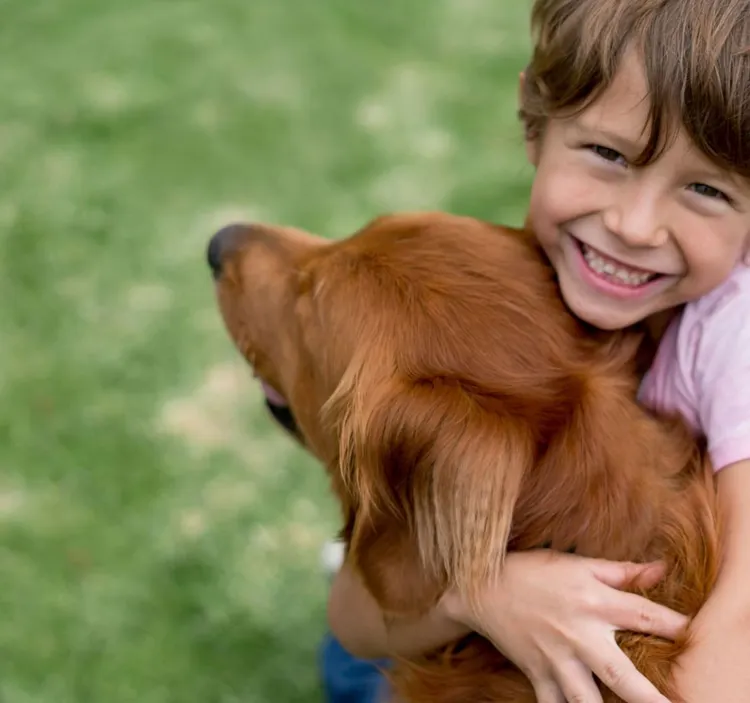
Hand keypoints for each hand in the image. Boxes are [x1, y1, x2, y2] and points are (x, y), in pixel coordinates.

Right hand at [439, 550, 687, 702]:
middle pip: (620, 675)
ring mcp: (556, 658)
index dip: (674, 625)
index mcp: (593, 601)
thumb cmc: (533, 571)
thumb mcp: (577, 564)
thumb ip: (621, 571)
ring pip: (586, 700)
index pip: (643, 614)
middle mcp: (578, 634)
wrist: (482, 586)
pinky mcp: (537, 673)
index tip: (693, 634)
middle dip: (648, 698)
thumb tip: (661, 570)